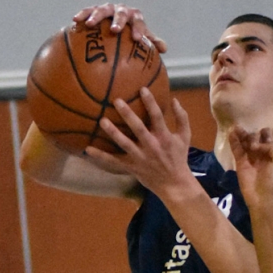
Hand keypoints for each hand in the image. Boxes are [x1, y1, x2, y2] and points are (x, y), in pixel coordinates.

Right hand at [72, 2, 166, 53]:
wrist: (117, 22)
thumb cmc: (131, 33)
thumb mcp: (141, 37)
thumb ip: (151, 43)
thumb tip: (164, 49)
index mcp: (135, 16)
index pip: (139, 21)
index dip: (139, 28)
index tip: (137, 39)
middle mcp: (121, 9)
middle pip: (121, 13)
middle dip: (118, 20)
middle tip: (115, 30)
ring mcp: (107, 8)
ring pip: (102, 9)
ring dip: (96, 16)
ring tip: (90, 24)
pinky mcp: (95, 9)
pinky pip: (88, 11)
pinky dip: (82, 14)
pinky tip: (74, 20)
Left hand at [86, 87, 193, 202]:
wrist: (174, 184)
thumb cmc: (178, 156)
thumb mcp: (185, 136)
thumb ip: (181, 117)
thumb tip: (174, 99)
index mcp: (164, 137)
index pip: (157, 116)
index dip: (150, 103)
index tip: (142, 89)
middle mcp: (151, 146)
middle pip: (138, 128)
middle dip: (128, 114)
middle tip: (117, 101)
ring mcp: (140, 157)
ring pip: (124, 143)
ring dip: (113, 132)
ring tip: (102, 121)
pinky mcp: (131, 166)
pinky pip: (113, 161)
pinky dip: (100, 156)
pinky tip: (88, 149)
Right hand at [230, 125, 272, 210]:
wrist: (263, 198)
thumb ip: (271, 148)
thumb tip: (256, 144)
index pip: (269, 138)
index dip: (266, 133)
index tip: (263, 134)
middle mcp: (261, 154)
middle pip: (256, 138)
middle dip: (253, 134)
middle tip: (250, 136)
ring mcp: (250, 158)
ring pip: (245, 143)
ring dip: (242, 134)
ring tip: (237, 127)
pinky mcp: (240, 163)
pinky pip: (237, 150)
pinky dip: (234, 142)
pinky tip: (232, 133)